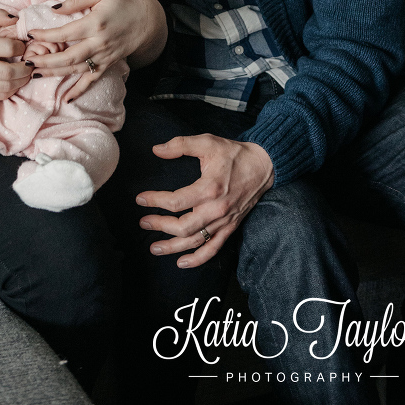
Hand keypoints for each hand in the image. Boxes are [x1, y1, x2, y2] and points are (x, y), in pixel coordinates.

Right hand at [0, 10, 31, 100]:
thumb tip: (16, 18)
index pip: (6, 48)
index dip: (20, 47)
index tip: (22, 46)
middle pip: (8, 72)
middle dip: (25, 68)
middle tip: (30, 63)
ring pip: (6, 87)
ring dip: (21, 81)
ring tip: (25, 72)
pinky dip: (12, 90)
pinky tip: (14, 81)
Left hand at [25, 0, 165, 101]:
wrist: (147, 20)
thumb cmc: (123, 2)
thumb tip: (54, 9)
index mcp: (96, 23)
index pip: (66, 32)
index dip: (47, 34)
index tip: (31, 34)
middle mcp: (99, 43)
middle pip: (68, 56)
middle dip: (46, 61)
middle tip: (26, 62)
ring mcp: (103, 56)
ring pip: (76, 70)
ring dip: (55, 74)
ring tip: (35, 75)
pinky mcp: (107, 64)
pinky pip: (91, 80)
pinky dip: (79, 91)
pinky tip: (66, 99)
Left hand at [136, 134, 273, 266]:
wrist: (263, 166)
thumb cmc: (233, 154)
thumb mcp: (207, 142)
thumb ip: (180, 144)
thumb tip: (156, 150)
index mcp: (209, 188)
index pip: (176, 201)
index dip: (155, 201)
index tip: (140, 199)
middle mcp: (216, 209)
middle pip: (183, 226)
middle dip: (160, 226)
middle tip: (143, 222)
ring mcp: (224, 221)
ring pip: (195, 241)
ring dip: (173, 247)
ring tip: (154, 247)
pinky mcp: (230, 227)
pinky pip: (213, 249)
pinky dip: (197, 259)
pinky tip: (181, 263)